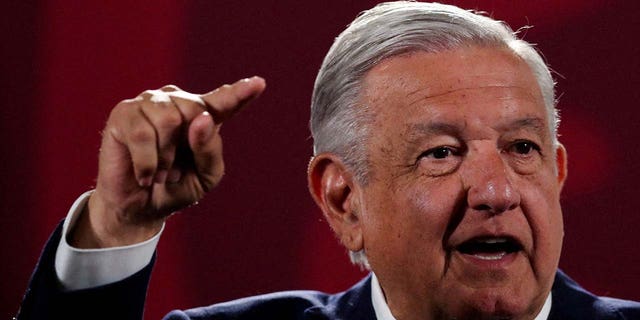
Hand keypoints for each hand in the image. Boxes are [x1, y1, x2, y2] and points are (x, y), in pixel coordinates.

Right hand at [69, 77, 265, 247]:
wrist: (139, 209)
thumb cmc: (176, 187)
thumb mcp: (205, 175)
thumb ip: (210, 149)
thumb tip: (201, 119)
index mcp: (203, 116)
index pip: (225, 101)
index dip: (241, 92)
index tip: (259, 83)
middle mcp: (177, 102)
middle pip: (194, 111)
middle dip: (185, 148)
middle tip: (174, 169)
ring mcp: (149, 103)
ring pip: (169, 120)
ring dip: (165, 157)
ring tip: (159, 170)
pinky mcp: (124, 113)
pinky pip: (142, 134)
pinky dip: (147, 163)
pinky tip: (144, 175)